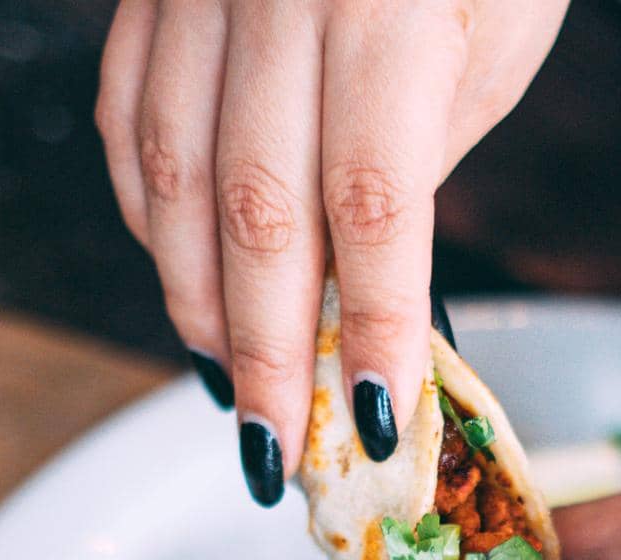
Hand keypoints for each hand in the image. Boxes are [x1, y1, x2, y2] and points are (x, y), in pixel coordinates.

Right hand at [96, 0, 567, 503]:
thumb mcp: (491, 46)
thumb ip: (416, 164)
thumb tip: (360, 297)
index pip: (373, 202)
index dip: (373, 327)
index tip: (380, 421)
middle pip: (254, 211)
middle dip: (270, 353)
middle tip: (280, 452)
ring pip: (170, 179)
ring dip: (197, 303)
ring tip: (234, 387)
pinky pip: (129, 122)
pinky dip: (146, 218)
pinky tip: (181, 278)